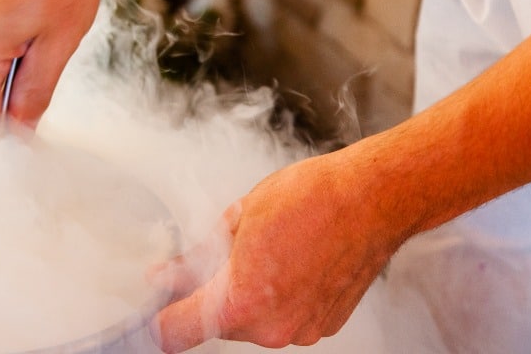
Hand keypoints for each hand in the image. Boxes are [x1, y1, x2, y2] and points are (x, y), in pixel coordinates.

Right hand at [0, 0, 102, 130]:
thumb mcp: (59, 42)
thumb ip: (33, 93)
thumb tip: (20, 129)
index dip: (5, 138)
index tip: (30, 144)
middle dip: (12, 87)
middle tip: (51, 57)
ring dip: (11, 55)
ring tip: (44, 22)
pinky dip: (4, 30)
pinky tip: (31, 5)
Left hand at [152, 150, 406, 350]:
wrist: (374, 199)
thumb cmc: (311, 199)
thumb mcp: (235, 220)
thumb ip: (194, 260)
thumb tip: (166, 276)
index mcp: (241, 302)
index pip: (176, 332)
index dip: (160, 315)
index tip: (157, 303)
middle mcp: (273, 328)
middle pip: (216, 325)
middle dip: (210, 294)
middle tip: (220, 255)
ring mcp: (303, 331)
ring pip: (252, 322)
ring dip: (247, 294)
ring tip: (267, 250)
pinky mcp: (325, 326)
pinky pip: (284, 317)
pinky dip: (279, 296)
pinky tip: (291, 261)